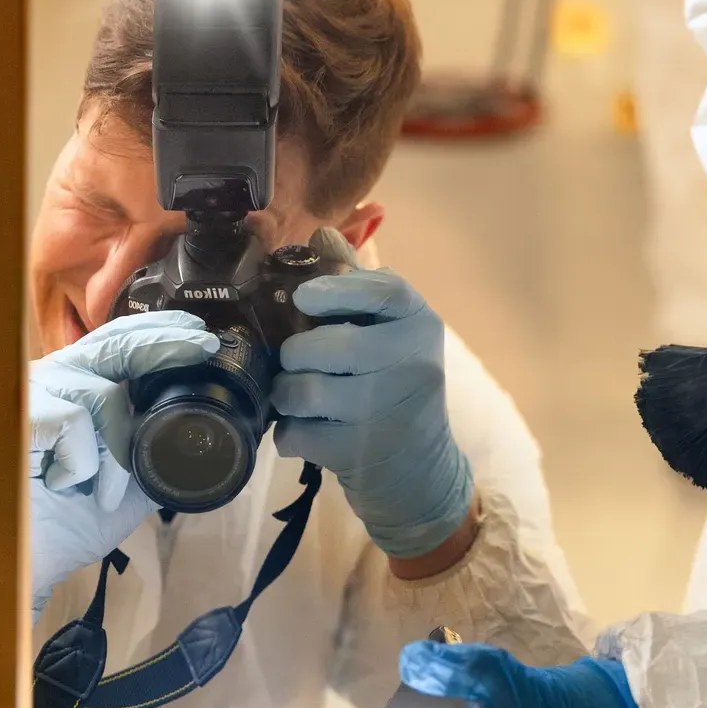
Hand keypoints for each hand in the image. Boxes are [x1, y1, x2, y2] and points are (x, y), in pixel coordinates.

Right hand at [29, 312, 218, 617]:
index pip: (114, 346)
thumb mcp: (128, 485)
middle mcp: (48, 382)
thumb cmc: (66, 523)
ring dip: (118, 452)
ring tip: (104, 494)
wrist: (24, 564)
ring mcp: (28, 396)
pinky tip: (66, 486)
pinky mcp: (17, 417)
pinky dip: (83, 462)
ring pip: (102, 396)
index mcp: (72, 391)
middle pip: (111, 346)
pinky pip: (74, 421)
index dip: (155, 333)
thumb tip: (201, 437)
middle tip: (203, 345)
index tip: (198, 332)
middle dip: (163, 343)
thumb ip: (154, 454)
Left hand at [271, 261, 473, 558]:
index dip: (335, 290)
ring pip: (302, 390)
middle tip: (296, 363)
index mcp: (420, 325)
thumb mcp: (391, 334)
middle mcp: (412, 365)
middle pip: (326, 345)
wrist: (422, 473)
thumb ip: (358, 284)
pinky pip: (296, 432)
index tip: (304, 298)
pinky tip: (306, 431)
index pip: (383, 291)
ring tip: (295, 397)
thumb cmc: (398, 390)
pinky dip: (290, 433)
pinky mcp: (359, 453)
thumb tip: (324, 234)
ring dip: (285, 394)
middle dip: (295, 355)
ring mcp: (385, 412)